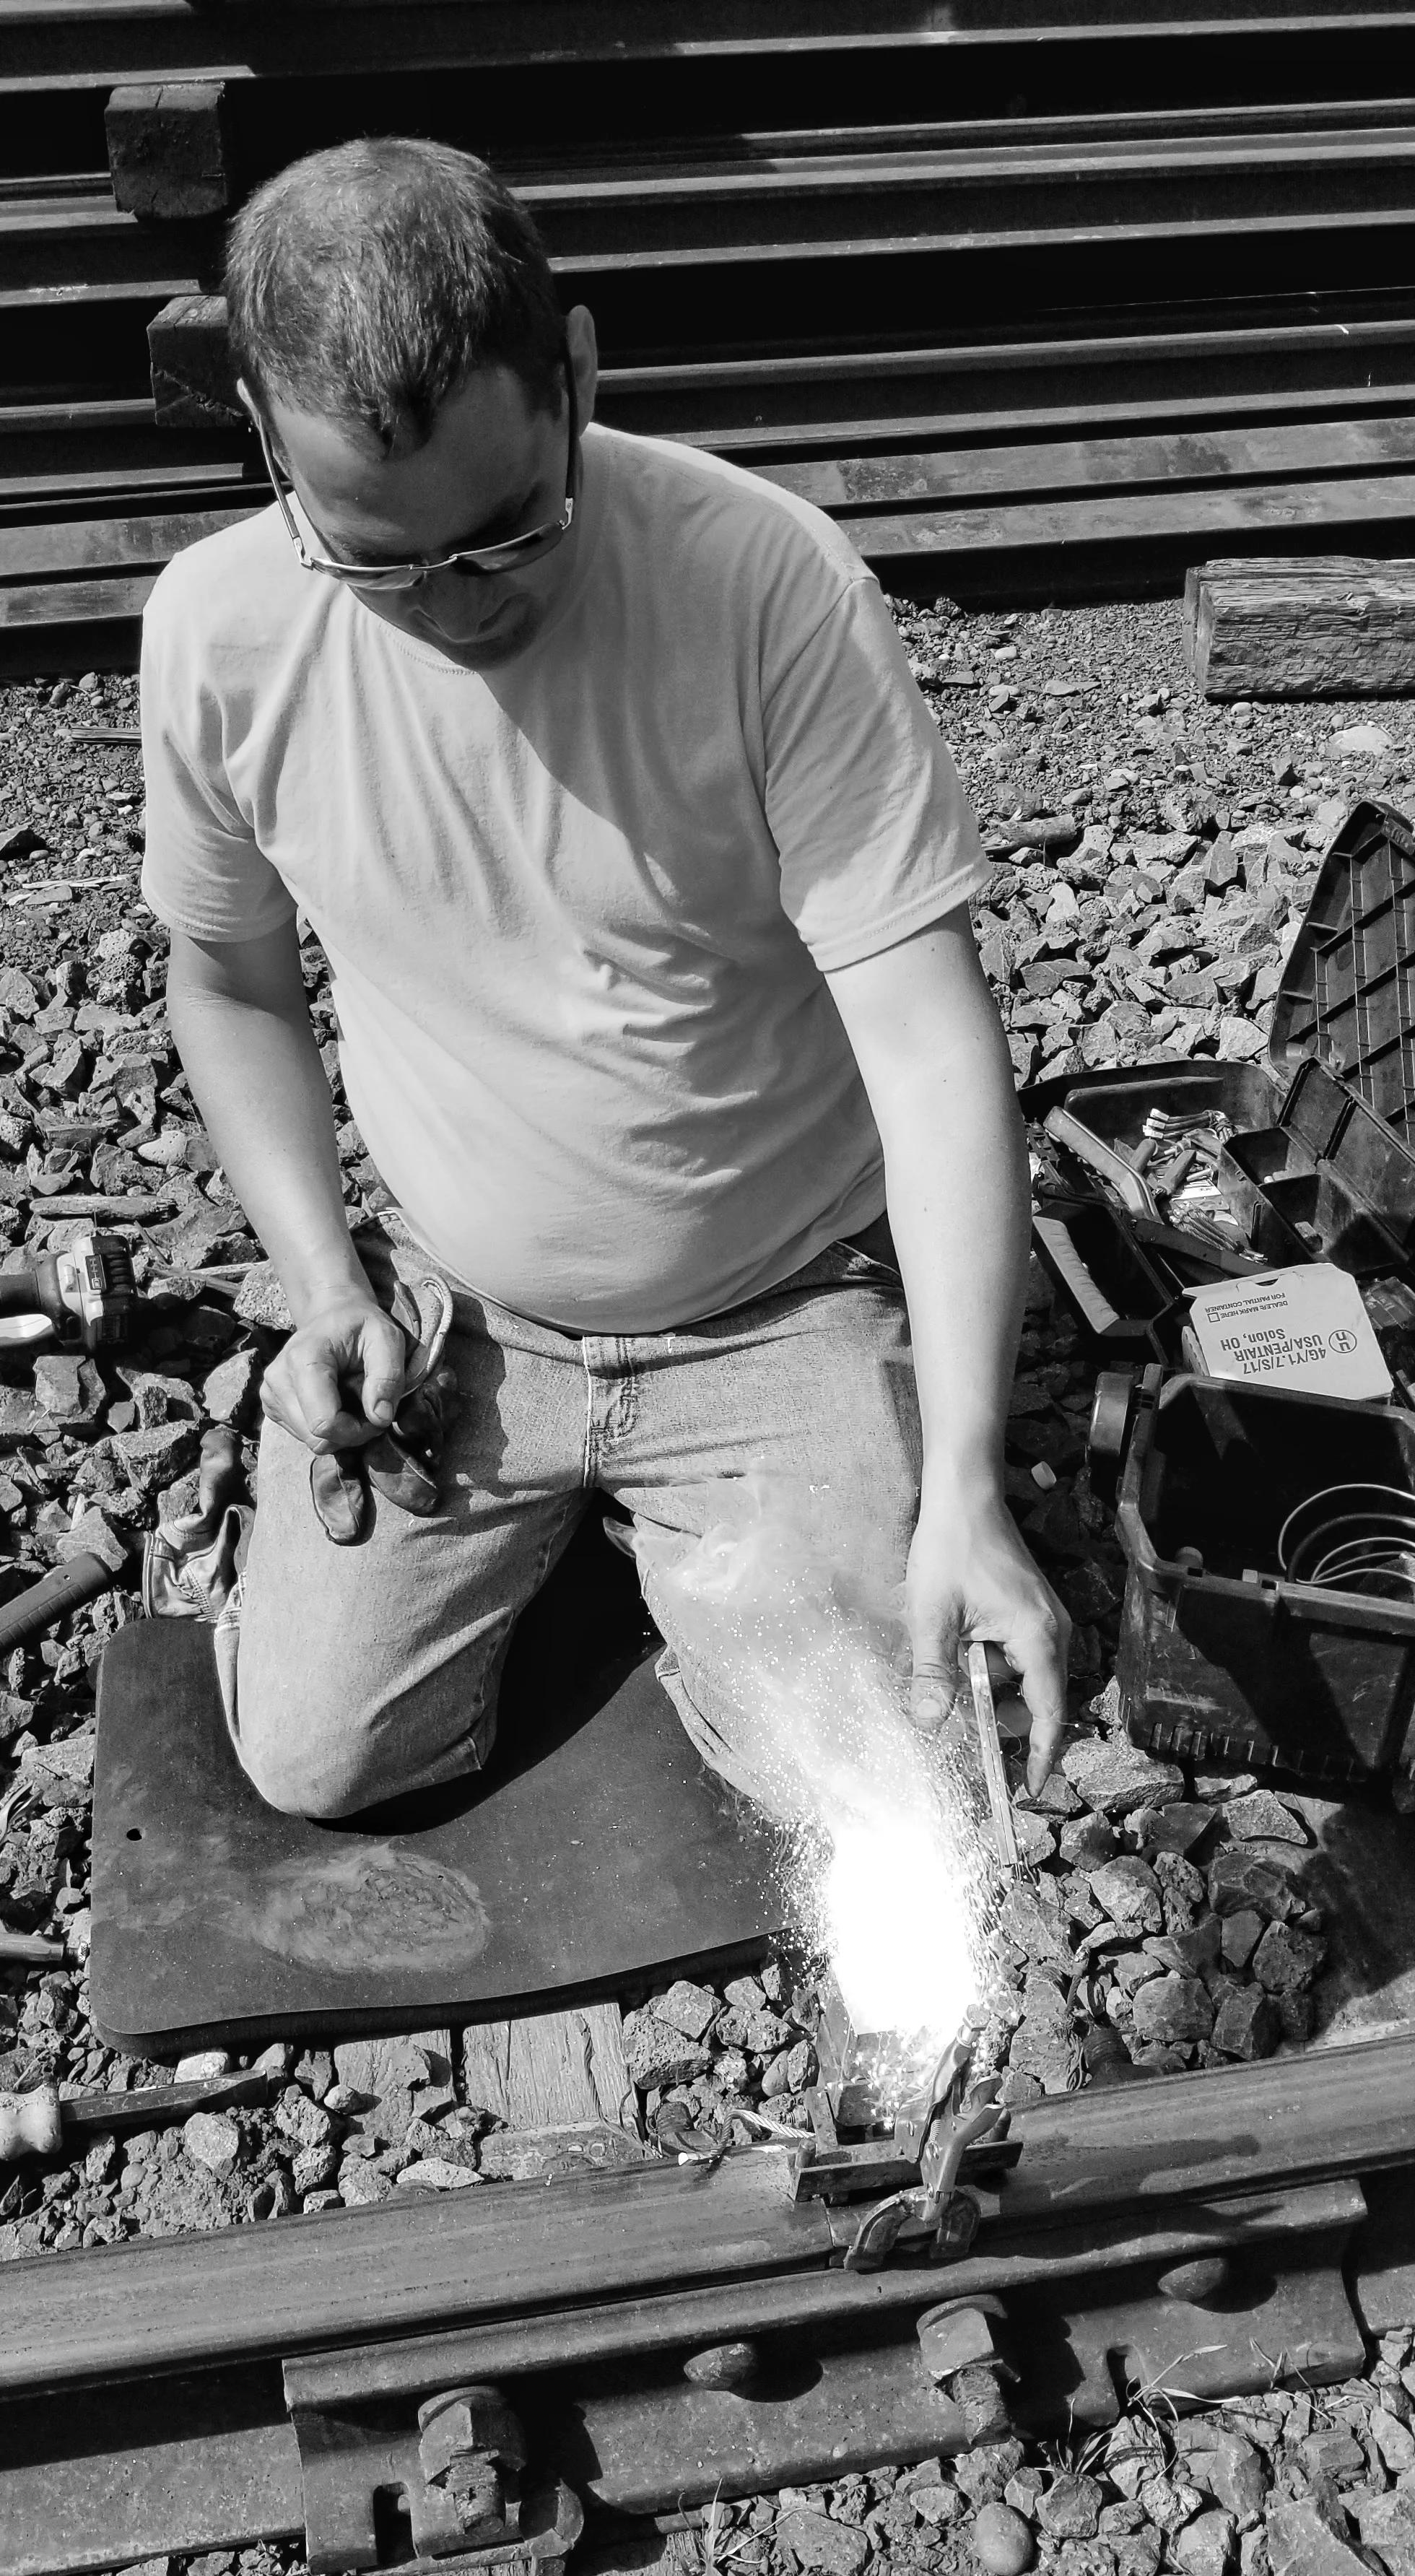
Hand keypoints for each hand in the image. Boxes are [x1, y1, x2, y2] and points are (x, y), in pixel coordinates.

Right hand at [260, 1295, 407, 1452]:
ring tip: (353, 1401)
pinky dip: (326, 1428)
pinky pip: (303, 1435)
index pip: (324, 1423)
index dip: (357, 1430)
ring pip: (310, 1441)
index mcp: (302, 1360)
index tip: (377, 1413)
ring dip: (339, 1432)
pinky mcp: (272, 1405)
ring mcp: (270, 1393)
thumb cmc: (360, 1326)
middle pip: (316, 1438)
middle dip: (350, 1433)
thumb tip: (380, 1417)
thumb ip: (388, 1377)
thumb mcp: (387, 1339)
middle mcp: (278, 1379)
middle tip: (369, 1408)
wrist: (333, 1315)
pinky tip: (336, 1402)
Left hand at [904, 1485, 1070, 1793]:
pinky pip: (1020, 1654)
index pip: (1049, 1713)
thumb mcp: (932, 1616)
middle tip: (963, 1728)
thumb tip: (928, 1724)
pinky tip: (960, 1654)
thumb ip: (932, 1674)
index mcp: (1038, 1637)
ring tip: (951, 1674)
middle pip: (1038, 1699)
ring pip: (1025, 1677)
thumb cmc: (951, 1549)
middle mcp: (1053, 1630)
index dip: (1040, 1754)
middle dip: (1002, 1718)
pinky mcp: (1031, 1609)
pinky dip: (993, 1667)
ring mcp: (1045, 1618)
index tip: (1028, 1788)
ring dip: (992, 1688)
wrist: (964, 1495)